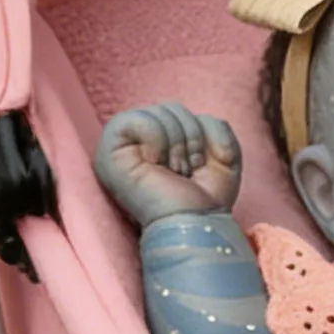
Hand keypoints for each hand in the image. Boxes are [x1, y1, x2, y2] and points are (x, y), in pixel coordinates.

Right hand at [93, 102, 241, 228]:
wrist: (194, 225)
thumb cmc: (205, 200)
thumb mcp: (224, 157)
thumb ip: (216, 127)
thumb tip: (203, 118)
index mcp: (159, 140)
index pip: (183, 111)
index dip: (201, 134)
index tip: (198, 168)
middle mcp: (137, 140)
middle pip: (173, 107)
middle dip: (192, 140)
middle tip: (185, 173)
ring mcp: (121, 144)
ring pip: (160, 111)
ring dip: (178, 145)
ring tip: (173, 173)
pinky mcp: (109, 148)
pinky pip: (138, 118)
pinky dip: (156, 138)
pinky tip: (154, 163)